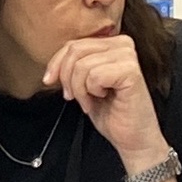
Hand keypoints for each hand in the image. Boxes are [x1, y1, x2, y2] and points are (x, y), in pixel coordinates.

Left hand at [43, 32, 165, 168]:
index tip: (49, 81)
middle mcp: (123, 44)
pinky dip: (91, 92)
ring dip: (79, 89)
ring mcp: (128, 56)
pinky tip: (102, 98)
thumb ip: (74, 66)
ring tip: (90, 101)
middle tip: (72, 97)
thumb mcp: (84, 84)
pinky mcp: (131, 71)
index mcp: (112, 44)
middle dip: (66, 77)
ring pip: (82, 65)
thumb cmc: (111, 113)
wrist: (132, 137)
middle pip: (76, 50)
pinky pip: (94, 75)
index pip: (74, 43)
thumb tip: (52, 64)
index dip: (56, 63)